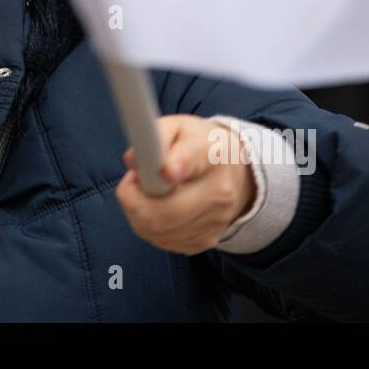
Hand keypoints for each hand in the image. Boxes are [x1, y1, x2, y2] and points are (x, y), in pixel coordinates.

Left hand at [115, 114, 256, 255]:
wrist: (236, 175)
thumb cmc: (198, 146)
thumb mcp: (178, 127)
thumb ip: (153, 136)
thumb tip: (132, 160)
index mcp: (212, 153)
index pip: (195, 160)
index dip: (177, 166)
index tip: (166, 170)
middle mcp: (219, 191)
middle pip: (165, 211)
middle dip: (133, 199)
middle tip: (132, 181)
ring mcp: (215, 221)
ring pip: (156, 230)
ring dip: (138, 213)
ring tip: (146, 193)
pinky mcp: (205, 241)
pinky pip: (162, 241)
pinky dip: (149, 227)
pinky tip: (157, 208)